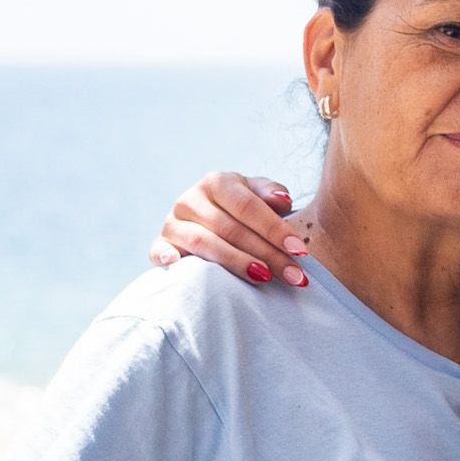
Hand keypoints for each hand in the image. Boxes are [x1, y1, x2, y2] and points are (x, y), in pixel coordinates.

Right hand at [149, 169, 307, 284]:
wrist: (208, 220)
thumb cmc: (242, 210)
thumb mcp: (259, 195)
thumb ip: (272, 194)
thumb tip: (282, 201)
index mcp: (217, 182)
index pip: (248, 206)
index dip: (275, 229)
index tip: (300, 251)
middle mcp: (191, 199)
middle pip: (231, 229)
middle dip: (267, 253)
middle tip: (294, 275)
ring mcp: (172, 222)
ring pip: (204, 243)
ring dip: (236, 262)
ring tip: (264, 278)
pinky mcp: (160, 244)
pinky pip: (159, 252)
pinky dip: (167, 257)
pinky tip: (179, 266)